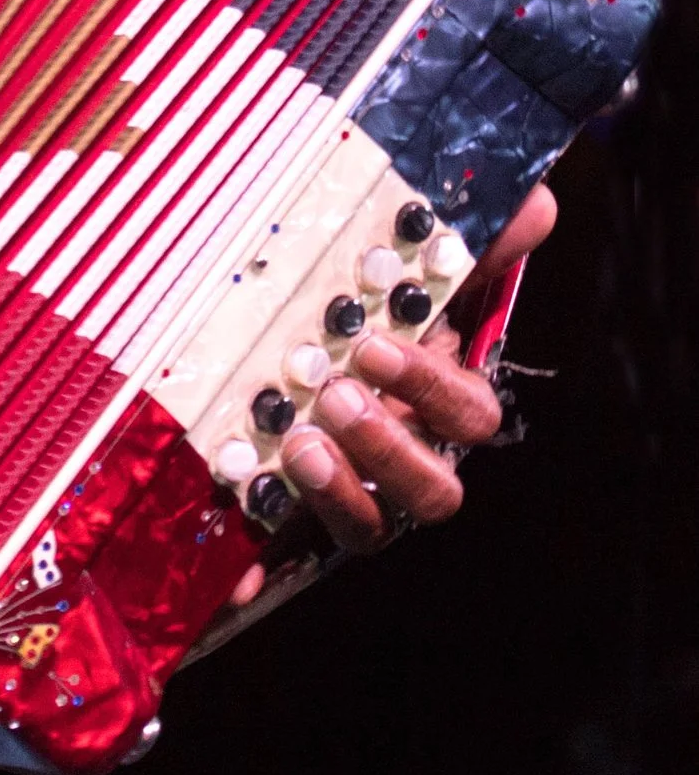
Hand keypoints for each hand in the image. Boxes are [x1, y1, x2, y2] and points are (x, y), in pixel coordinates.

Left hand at [225, 182, 554, 607]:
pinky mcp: (285, 516)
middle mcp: (400, 456)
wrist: (268, 330)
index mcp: (434, 401)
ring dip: (340, 494)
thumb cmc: (353, 301)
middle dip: (388, 445)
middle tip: (333, 394)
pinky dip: (262, 566)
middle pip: (432, 489)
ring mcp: (348, 492)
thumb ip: (471, 235)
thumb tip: (535, 205)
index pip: (466, 415)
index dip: (430, 387)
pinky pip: (280, 558)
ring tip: (295, 443)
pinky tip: (238, 569)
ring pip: (370, 525)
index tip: (377, 345)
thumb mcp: (405, 260)